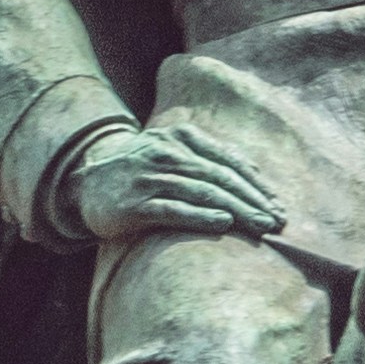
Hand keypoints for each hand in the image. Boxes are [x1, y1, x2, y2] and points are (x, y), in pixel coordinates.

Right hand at [68, 122, 285, 244]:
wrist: (85, 183)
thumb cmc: (142, 172)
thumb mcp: (173, 154)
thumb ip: (208, 160)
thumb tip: (257, 177)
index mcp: (181, 138)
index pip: (228, 160)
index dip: (256, 183)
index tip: (279, 205)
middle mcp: (166, 153)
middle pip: (220, 177)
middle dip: (253, 200)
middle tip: (277, 221)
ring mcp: (149, 177)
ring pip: (202, 192)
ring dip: (237, 209)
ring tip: (260, 225)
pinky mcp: (134, 204)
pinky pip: (173, 209)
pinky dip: (200, 215)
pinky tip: (222, 223)